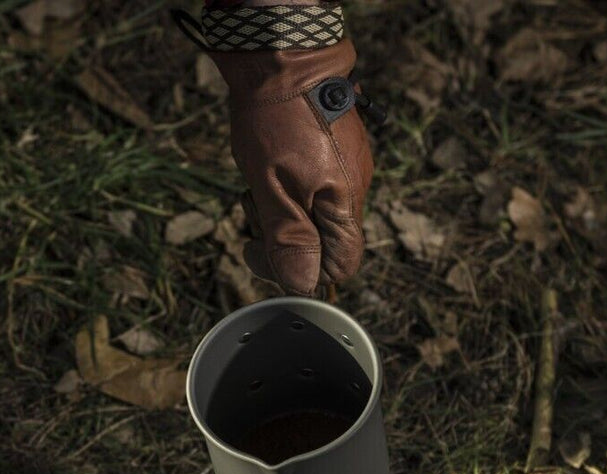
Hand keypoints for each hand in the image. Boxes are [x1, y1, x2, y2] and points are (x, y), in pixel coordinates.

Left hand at [212, 38, 373, 294]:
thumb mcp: (272, 187)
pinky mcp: (334, 150)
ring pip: (313, 212)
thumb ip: (289, 238)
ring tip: (257, 180)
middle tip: (252, 208)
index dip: (301, 271)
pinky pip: (312, 186)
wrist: (282, 56)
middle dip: (282, 235)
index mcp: (344, 204)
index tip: (258, 249)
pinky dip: (287, 185)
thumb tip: (302, 285)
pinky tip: (268, 164)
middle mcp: (354, 189)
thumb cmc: (276, 121)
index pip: (340, 266)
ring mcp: (346, 167)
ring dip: (280, 207)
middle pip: (322, 241)